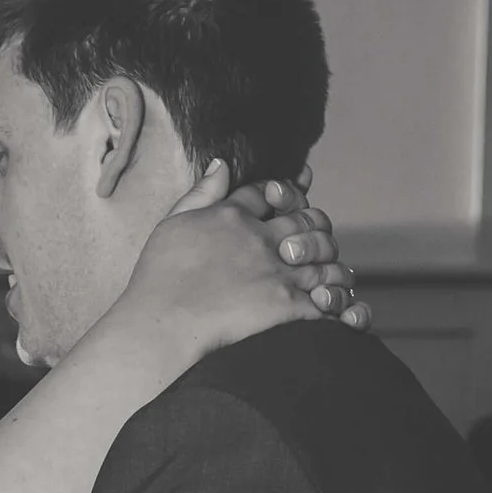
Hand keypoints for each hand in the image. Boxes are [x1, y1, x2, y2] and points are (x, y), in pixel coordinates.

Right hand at [126, 165, 344, 355]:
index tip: (291, 198)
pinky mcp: (286, 306)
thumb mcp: (171, 225)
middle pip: (308, 220)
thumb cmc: (157, 282)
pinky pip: (326, 299)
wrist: (159, 328)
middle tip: (311, 244)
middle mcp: (260, 239)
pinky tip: (330, 309)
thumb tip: (222, 164)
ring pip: (326, 258)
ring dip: (331, 266)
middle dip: (316, 229)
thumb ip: (201, 194)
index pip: (270, 193)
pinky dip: (334, 303)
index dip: (285, 193)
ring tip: (325, 280)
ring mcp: (276, 272)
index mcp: (233, 216)